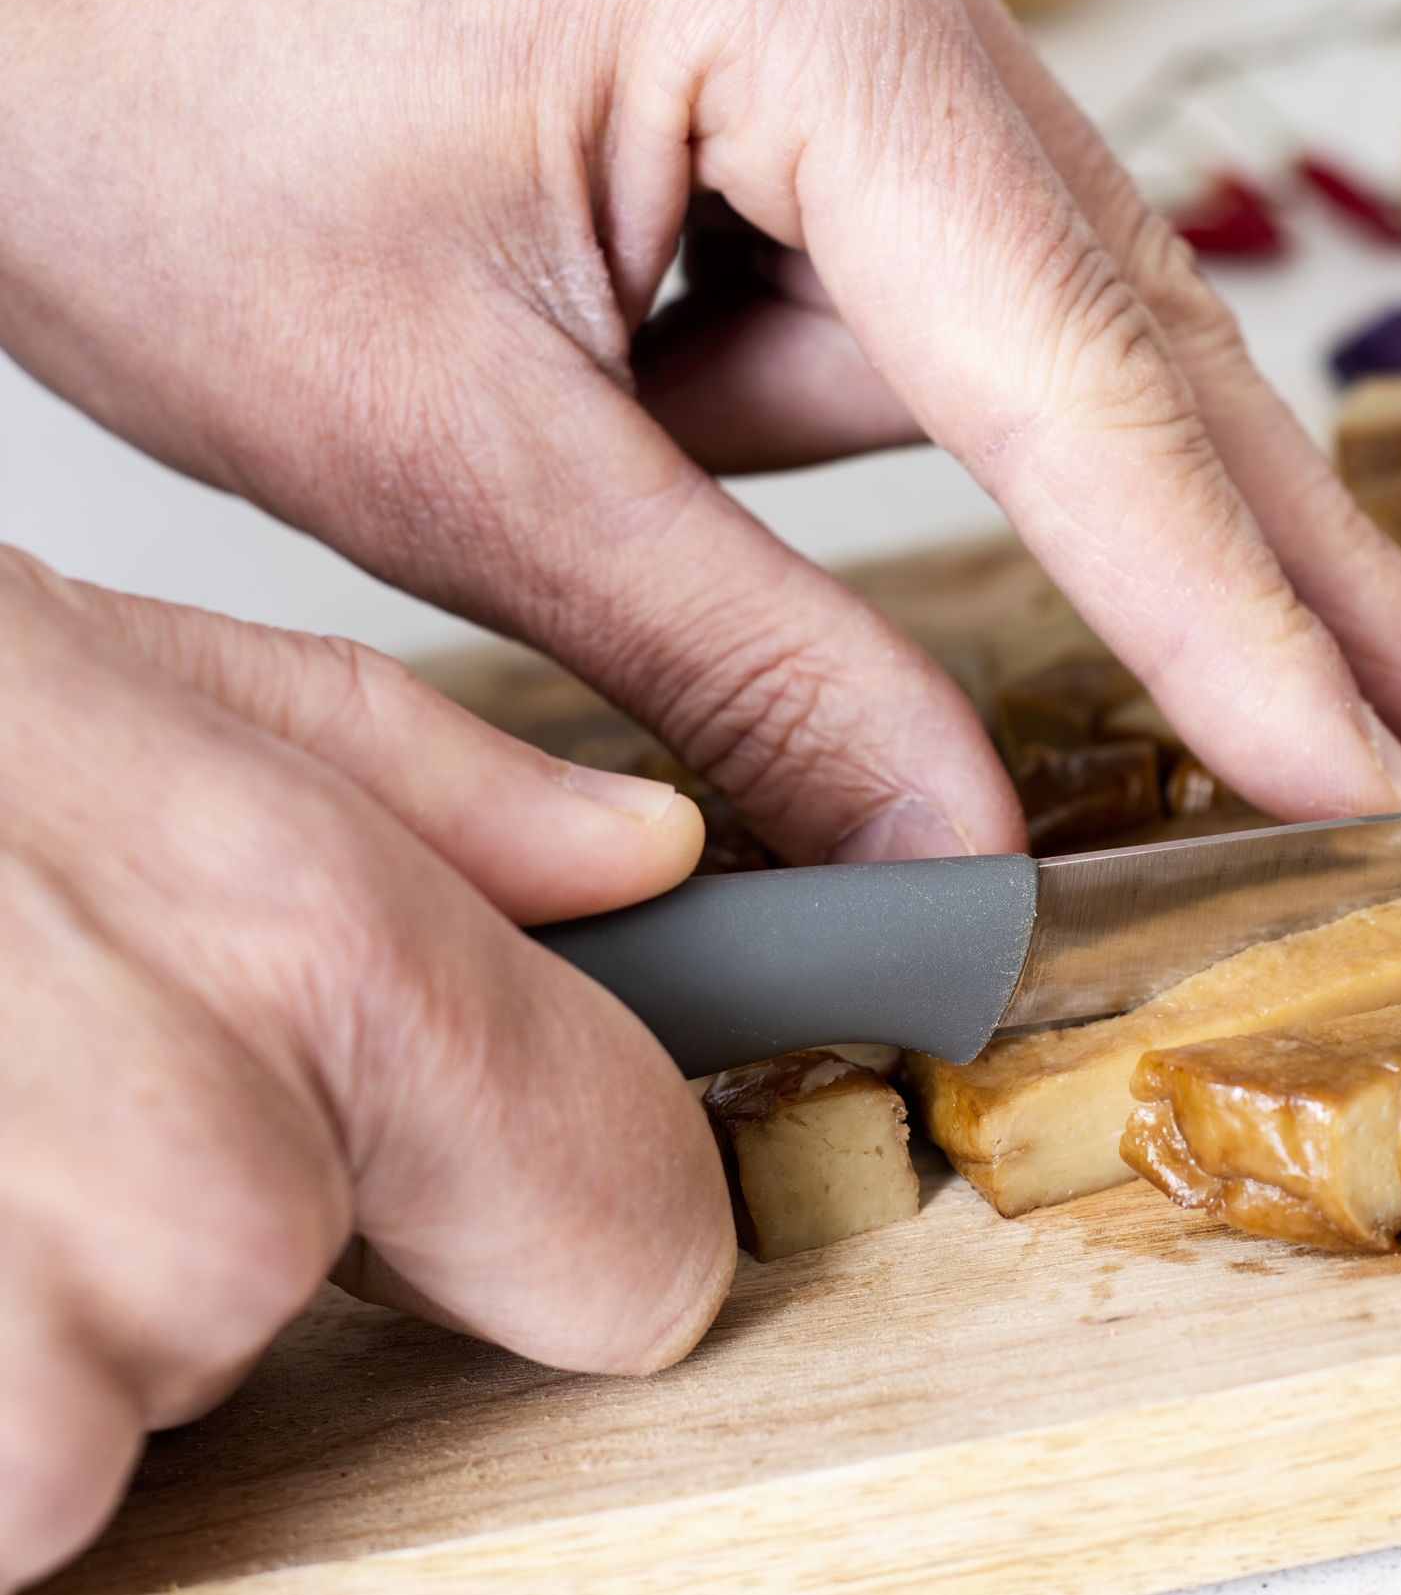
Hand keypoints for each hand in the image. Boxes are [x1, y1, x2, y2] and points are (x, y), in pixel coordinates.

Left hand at [0, 0, 1400, 869]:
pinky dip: (874, 391)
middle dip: (1289, 565)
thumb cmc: (135, 93)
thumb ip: (732, 648)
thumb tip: (950, 837)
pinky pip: (920, 272)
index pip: (1076, 384)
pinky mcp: (810, 47)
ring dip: (936, 467)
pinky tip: (689, 374)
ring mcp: (859, 0)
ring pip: (1015, 321)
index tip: (1360, 774)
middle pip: (1144, 331)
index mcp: (807, 5)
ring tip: (672, 435)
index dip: (1227, 617)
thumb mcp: (437, 434)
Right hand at [0, 548, 734, 1589]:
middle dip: (190, 1227)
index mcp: (309, 955)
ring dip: (3, 1324)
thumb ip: (420, 785)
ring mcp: (15, 1377)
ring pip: (108, 1434)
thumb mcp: (98, 664)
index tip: (482, 1201)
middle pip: (312, 1312)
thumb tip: (640, 865)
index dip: (566, 1216)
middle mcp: (198, 1190)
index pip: (626, 1225)